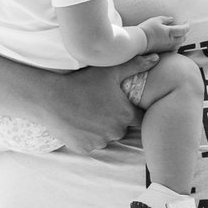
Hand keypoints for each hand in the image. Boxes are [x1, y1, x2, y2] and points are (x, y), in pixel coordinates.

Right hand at [42, 54, 161, 151]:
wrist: (49, 97)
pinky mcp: (83, 149)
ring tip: (87, 113)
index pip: (139, 119)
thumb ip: (136, 65)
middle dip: (115, 121)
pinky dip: (86, 137)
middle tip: (101, 107)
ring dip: (101, 130)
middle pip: (122, 129)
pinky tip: (78, 123)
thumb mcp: (110, 71)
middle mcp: (115, 132)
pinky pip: (90, 144)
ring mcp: (99, 142)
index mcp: (126, 115)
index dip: (132, 112)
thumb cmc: (81, 82)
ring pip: (105, 138)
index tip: (122, 105)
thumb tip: (157, 59)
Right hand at [134, 16, 188, 54]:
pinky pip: (174, 49)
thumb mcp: (156, 20)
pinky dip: (175, 45)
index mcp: (170, 32)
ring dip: (180, 39)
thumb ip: (166, 19)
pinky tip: (172, 42)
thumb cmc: (146, 29)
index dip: (187, 25)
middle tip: (181, 27)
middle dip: (184, 32)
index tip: (186, 21)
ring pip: (179, 44)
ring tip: (176, 34)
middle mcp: (171, 41)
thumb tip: (172, 20)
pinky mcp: (163, 51)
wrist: (138, 41)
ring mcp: (167, 47)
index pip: (184, 29)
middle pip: (183, 37)